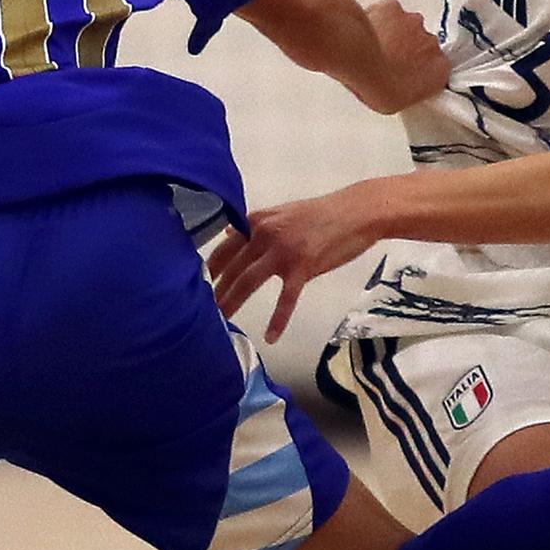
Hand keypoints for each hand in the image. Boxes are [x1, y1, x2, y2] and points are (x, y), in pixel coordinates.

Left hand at [205, 184, 385, 342]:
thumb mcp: (282, 213)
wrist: (356, 212)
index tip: (193, 284)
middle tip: (199, 310)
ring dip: (233, 303)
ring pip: (249, 281)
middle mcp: (265, 234)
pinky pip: (286, 298)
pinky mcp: (303, 267)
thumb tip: (230, 235)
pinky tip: (270, 336)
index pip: (224, 247)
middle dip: (215, 290)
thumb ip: (256, 225)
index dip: (208, 268)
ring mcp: (283, 251)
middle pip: (232, 267)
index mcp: (258, 221)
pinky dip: (278, 320)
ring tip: (222, 322)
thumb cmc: (320, 214)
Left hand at [355, 0, 449, 112]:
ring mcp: (413, 23)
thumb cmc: (378, 84)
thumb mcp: (396, 103)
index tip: (409, 76)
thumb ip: (408, 90)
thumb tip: (398, 89)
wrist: (359, 61)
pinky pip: (389, 11)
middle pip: (423, 45)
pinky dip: (380, 18)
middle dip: (408, 51)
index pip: (437, 69)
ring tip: (375, 48)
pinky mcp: (394, 8)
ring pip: (407, 26)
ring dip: (395, 34)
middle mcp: (431, 44)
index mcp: (438, 70)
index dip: (421, 71)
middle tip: (387, 62)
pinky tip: (368, 31)